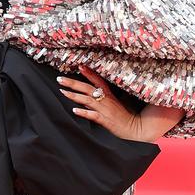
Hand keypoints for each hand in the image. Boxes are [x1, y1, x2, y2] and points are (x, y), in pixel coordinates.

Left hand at [57, 66, 177, 141]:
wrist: (135, 128)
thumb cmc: (124, 116)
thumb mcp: (116, 103)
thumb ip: (105, 97)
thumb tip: (93, 94)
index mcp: (109, 95)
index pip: (97, 81)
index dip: (88, 73)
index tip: (78, 66)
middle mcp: (106, 100)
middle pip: (87, 88)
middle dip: (73, 83)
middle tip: (60, 79)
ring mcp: (105, 110)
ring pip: (88, 100)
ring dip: (74, 95)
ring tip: (62, 91)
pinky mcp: (106, 121)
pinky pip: (93, 115)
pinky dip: (84, 112)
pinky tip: (74, 110)